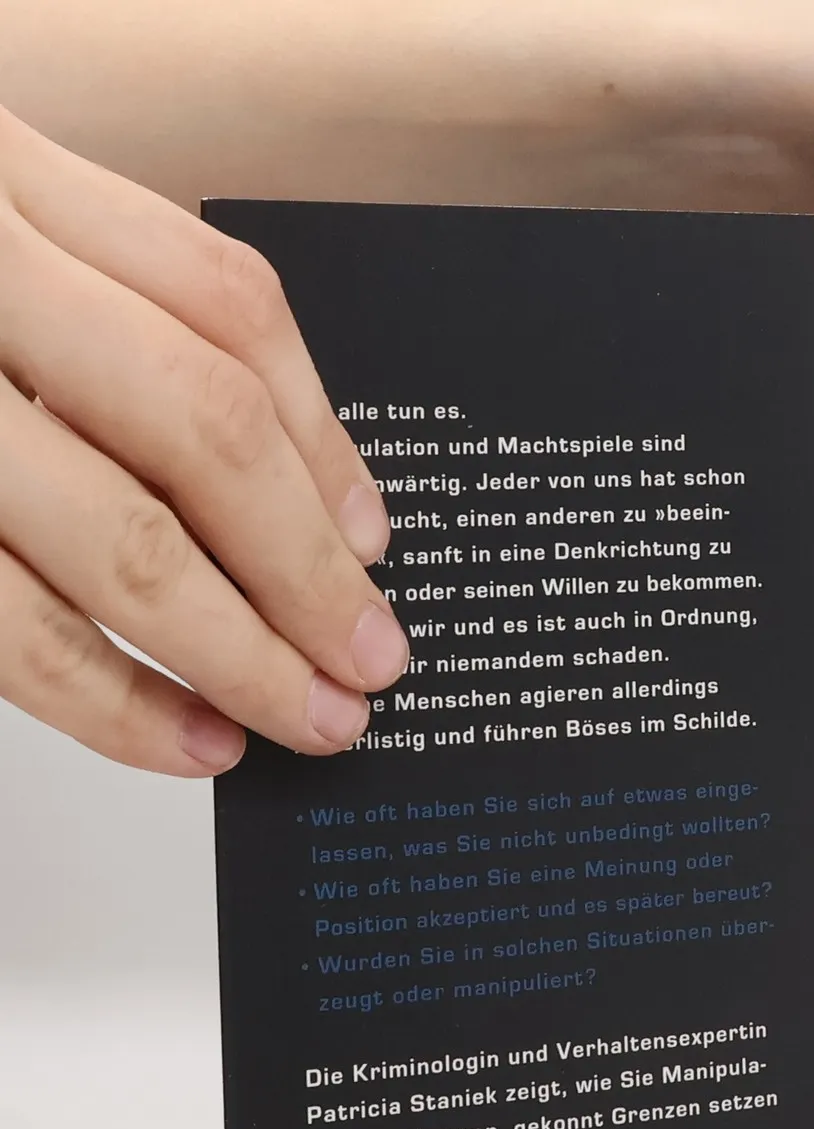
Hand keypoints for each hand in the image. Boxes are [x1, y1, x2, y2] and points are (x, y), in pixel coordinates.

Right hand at [0, 106, 402, 775]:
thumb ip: (124, 316)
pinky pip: (2, 622)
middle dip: (304, 575)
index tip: (376, 550)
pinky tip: (176, 737)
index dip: (326, 445)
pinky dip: (102, 699)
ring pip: (114, 541)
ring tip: (297, 723)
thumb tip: (325, 494)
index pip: (224, 307)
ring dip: (229, 657)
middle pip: (198, 430)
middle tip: (366, 670)